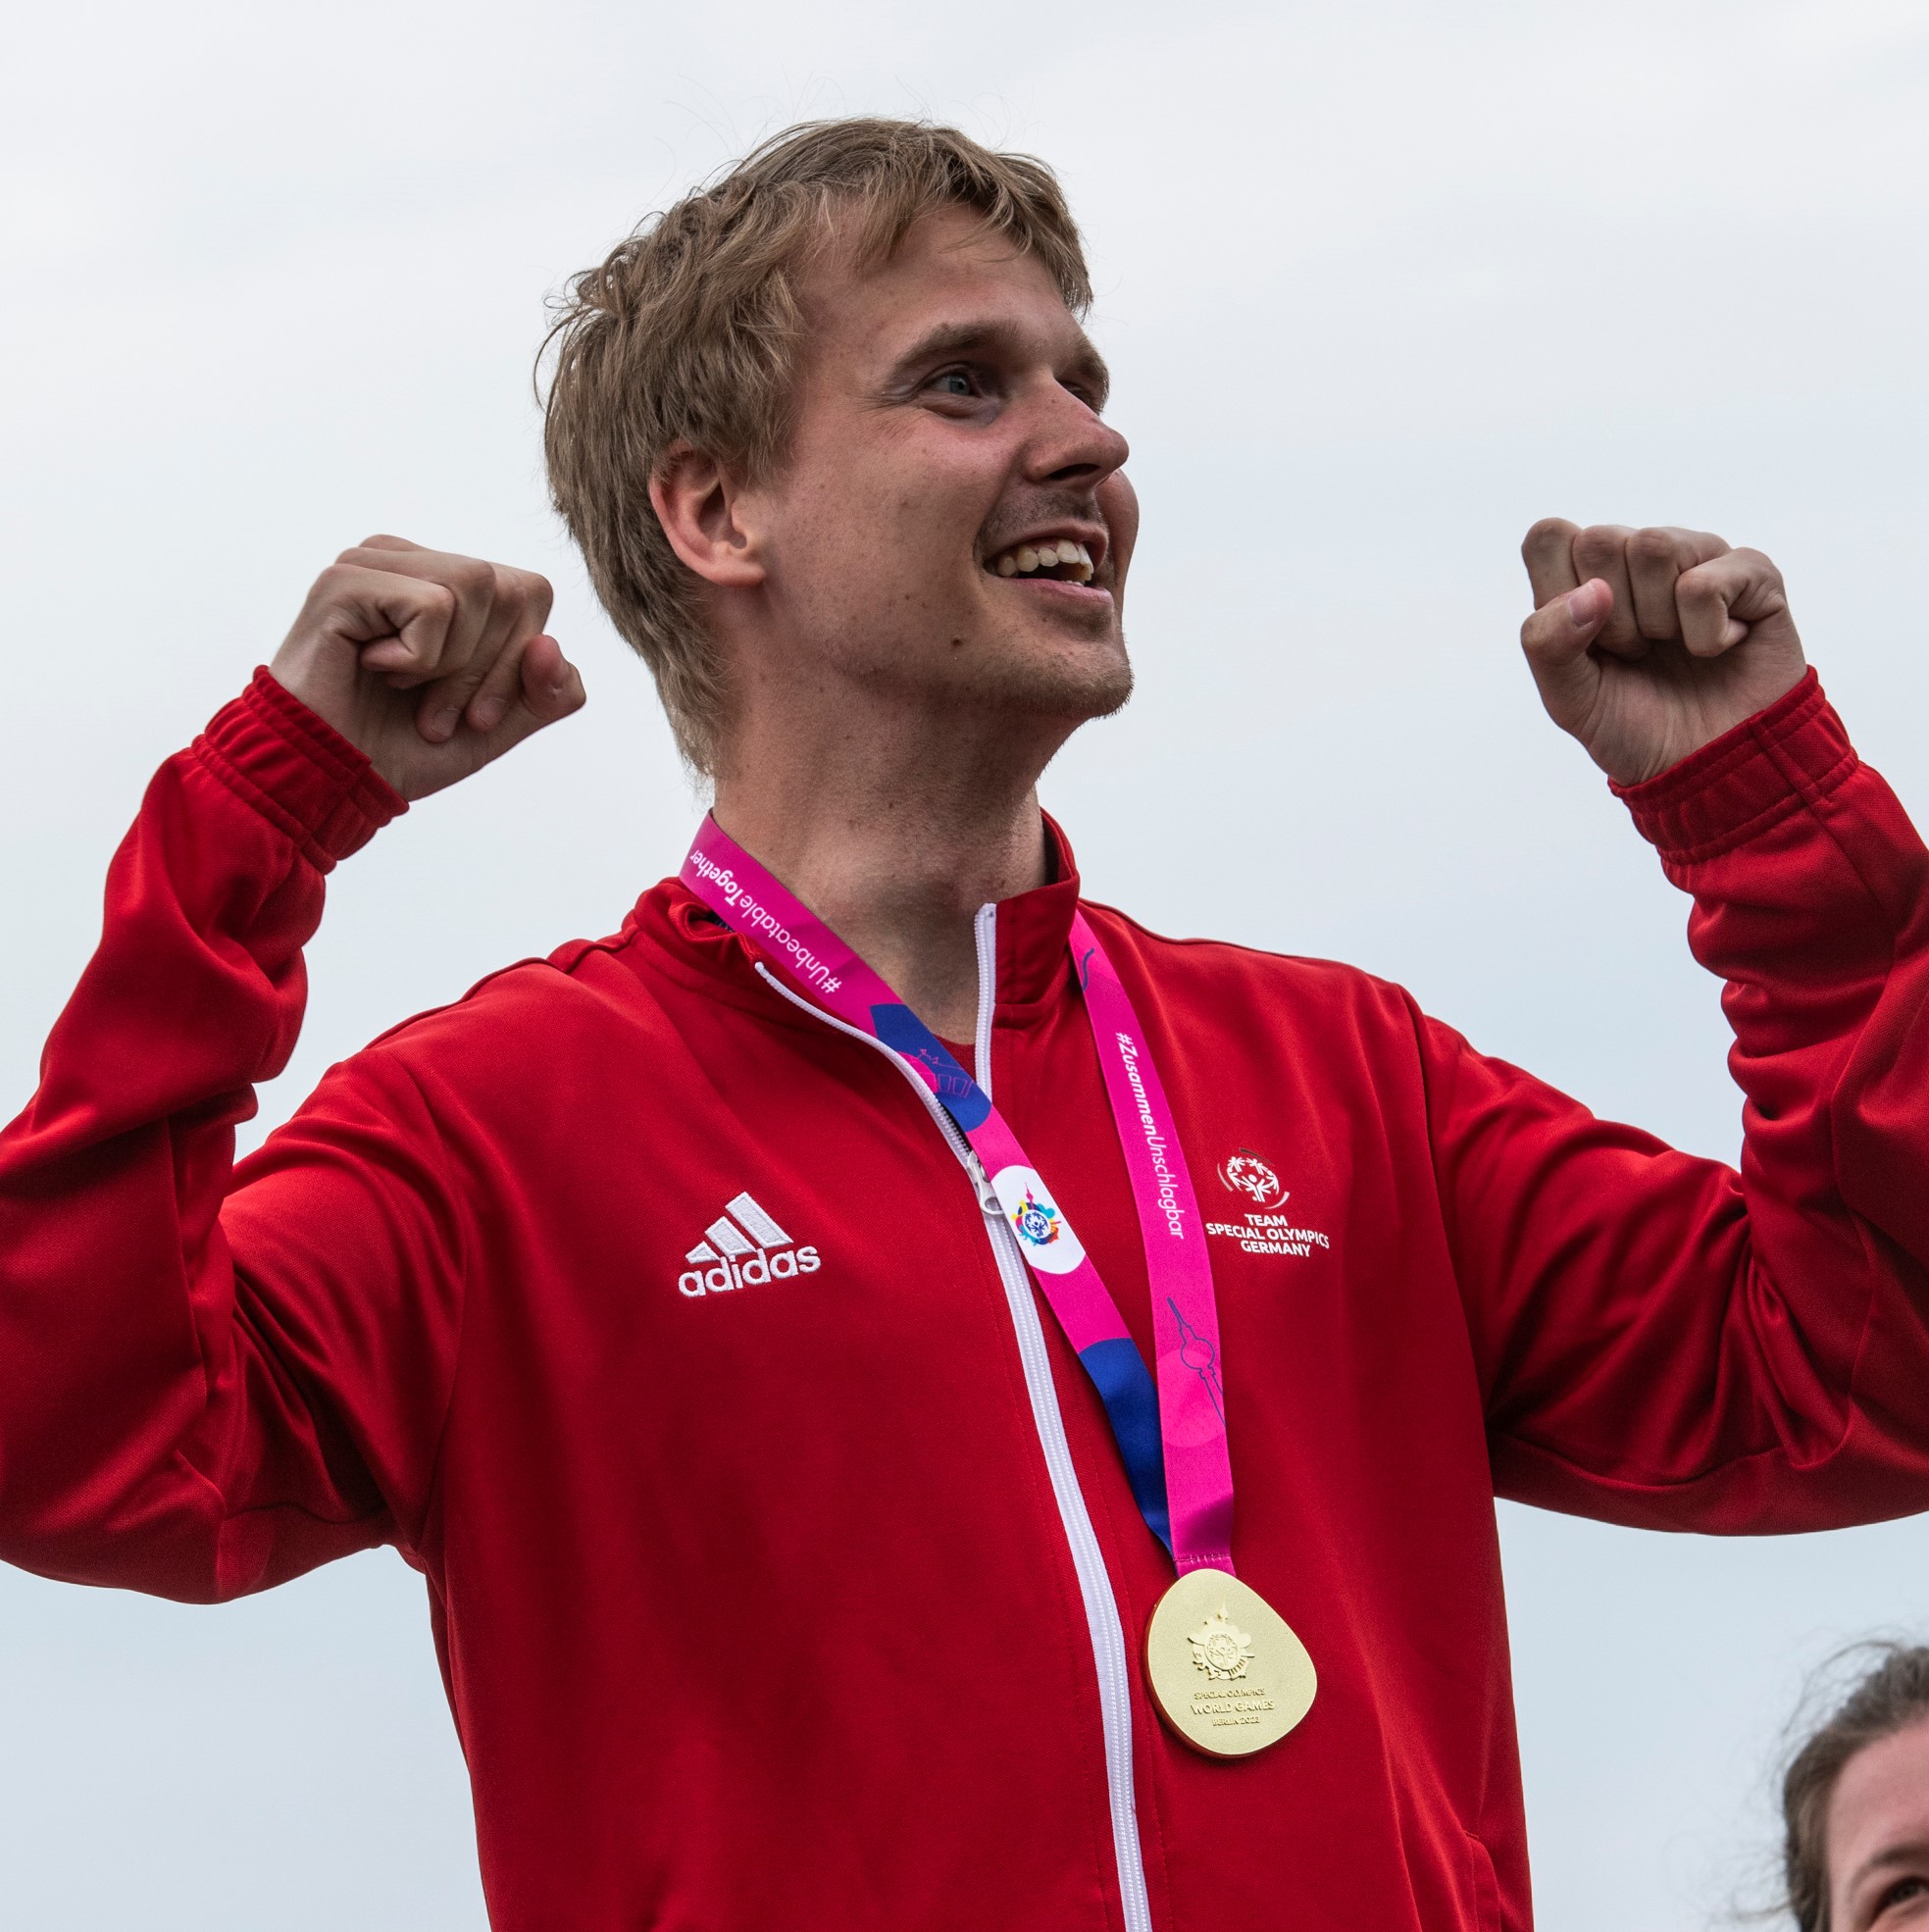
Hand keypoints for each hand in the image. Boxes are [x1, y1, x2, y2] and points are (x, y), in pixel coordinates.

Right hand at [269, 536, 585, 800]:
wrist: (327, 778)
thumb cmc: (400, 748)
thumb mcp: (496, 727)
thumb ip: (545, 694)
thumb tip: (552, 646)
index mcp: (448, 582)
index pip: (531, 592)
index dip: (520, 664)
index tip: (476, 716)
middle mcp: (413, 560)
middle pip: (513, 589)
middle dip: (489, 671)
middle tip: (436, 715)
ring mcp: (377, 562)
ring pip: (479, 586)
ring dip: (453, 666)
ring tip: (405, 691)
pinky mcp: (347, 579)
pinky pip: (434, 605)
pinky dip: (419, 659)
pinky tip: (373, 669)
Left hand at [1519, 521, 1806, 785]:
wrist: (1708, 767)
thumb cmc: (1634, 726)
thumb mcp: (1568, 698)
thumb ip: (1546, 644)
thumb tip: (1591, 592)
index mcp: (1587, 577)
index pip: (1548, 536)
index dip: (1557, 590)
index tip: (1586, 641)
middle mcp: (1640, 557)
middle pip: (1600, 539)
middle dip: (1611, 616)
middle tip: (1636, 652)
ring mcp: (1698, 557)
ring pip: (1654, 546)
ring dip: (1658, 620)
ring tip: (1674, 647)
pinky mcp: (1753, 572)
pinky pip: (1706, 582)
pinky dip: (1706, 634)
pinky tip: (1720, 647)